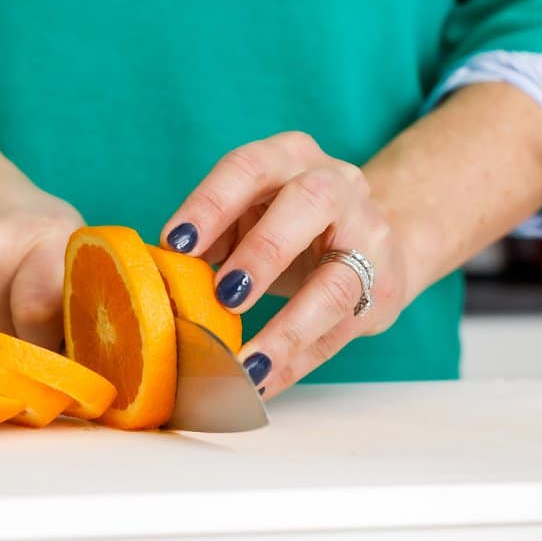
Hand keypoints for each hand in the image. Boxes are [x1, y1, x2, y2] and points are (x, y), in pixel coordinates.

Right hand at [0, 132, 83, 349]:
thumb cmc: (12, 211)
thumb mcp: (59, 228)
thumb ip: (76, 285)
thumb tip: (84, 353)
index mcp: (42, 237)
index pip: (39, 316)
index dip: (45, 346)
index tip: (50, 353)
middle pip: (2, 342)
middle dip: (13, 354)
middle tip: (19, 338)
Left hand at [161, 131, 408, 397]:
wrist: (369, 239)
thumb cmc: (285, 223)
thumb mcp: (248, 213)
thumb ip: (212, 235)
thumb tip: (159, 277)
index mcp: (289, 157)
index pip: (249, 167)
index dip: (211, 204)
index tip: (176, 243)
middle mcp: (336, 184)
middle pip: (309, 203)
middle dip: (265, 251)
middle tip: (225, 296)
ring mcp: (369, 236)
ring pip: (336, 282)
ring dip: (288, 329)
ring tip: (246, 365)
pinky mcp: (382, 289)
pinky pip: (339, 331)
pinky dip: (296, 362)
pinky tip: (262, 383)